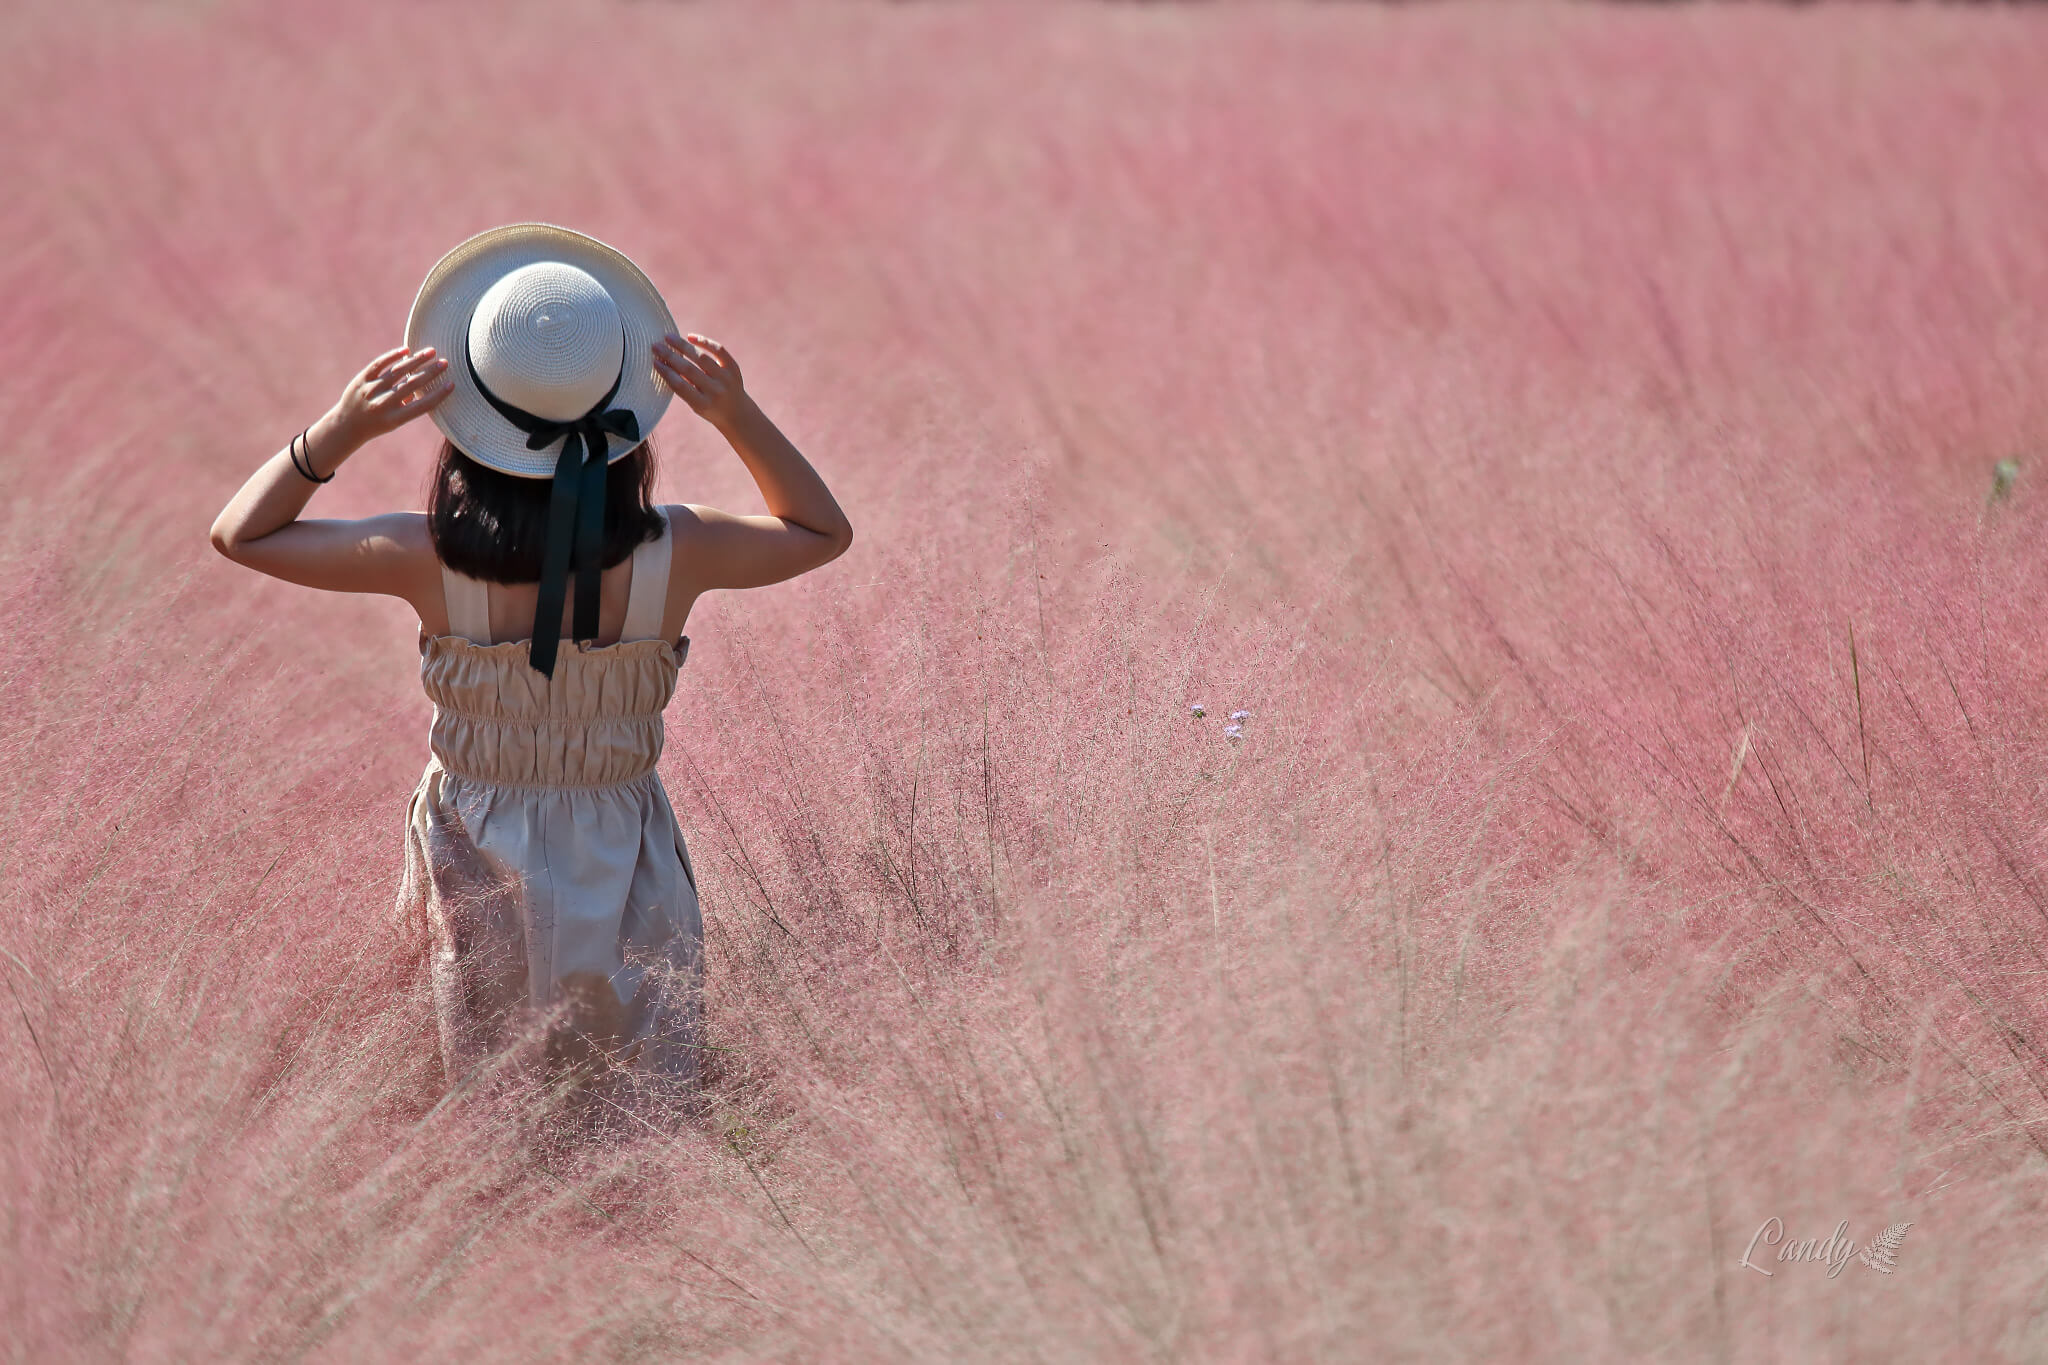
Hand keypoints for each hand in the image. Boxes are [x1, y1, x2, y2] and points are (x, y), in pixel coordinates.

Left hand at [330, 345, 453, 444]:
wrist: (346, 425)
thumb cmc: (377, 424)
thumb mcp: (395, 421)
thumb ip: (409, 406)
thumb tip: (424, 385)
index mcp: (394, 419)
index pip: (422, 405)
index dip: (439, 395)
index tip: (451, 384)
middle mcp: (382, 404)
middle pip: (412, 385)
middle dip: (430, 373)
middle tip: (445, 363)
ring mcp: (370, 390)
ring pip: (397, 371)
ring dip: (416, 360)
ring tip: (431, 352)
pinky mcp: (361, 380)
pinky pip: (379, 364)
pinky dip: (392, 356)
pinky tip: (406, 350)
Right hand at [652, 333, 746, 427]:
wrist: (738, 413)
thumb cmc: (709, 408)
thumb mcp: (695, 405)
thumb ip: (683, 387)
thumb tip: (665, 362)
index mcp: (703, 404)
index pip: (680, 385)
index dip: (666, 372)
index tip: (654, 361)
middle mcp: (715, 391)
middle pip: (689, 370)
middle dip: (670, 356)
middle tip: (656, 346)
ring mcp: (726, 379)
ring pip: (701, 358)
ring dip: (683, 346)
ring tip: (669, 338)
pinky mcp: (733, 368)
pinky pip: (719, 350)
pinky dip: (704, 342)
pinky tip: (690, 337)